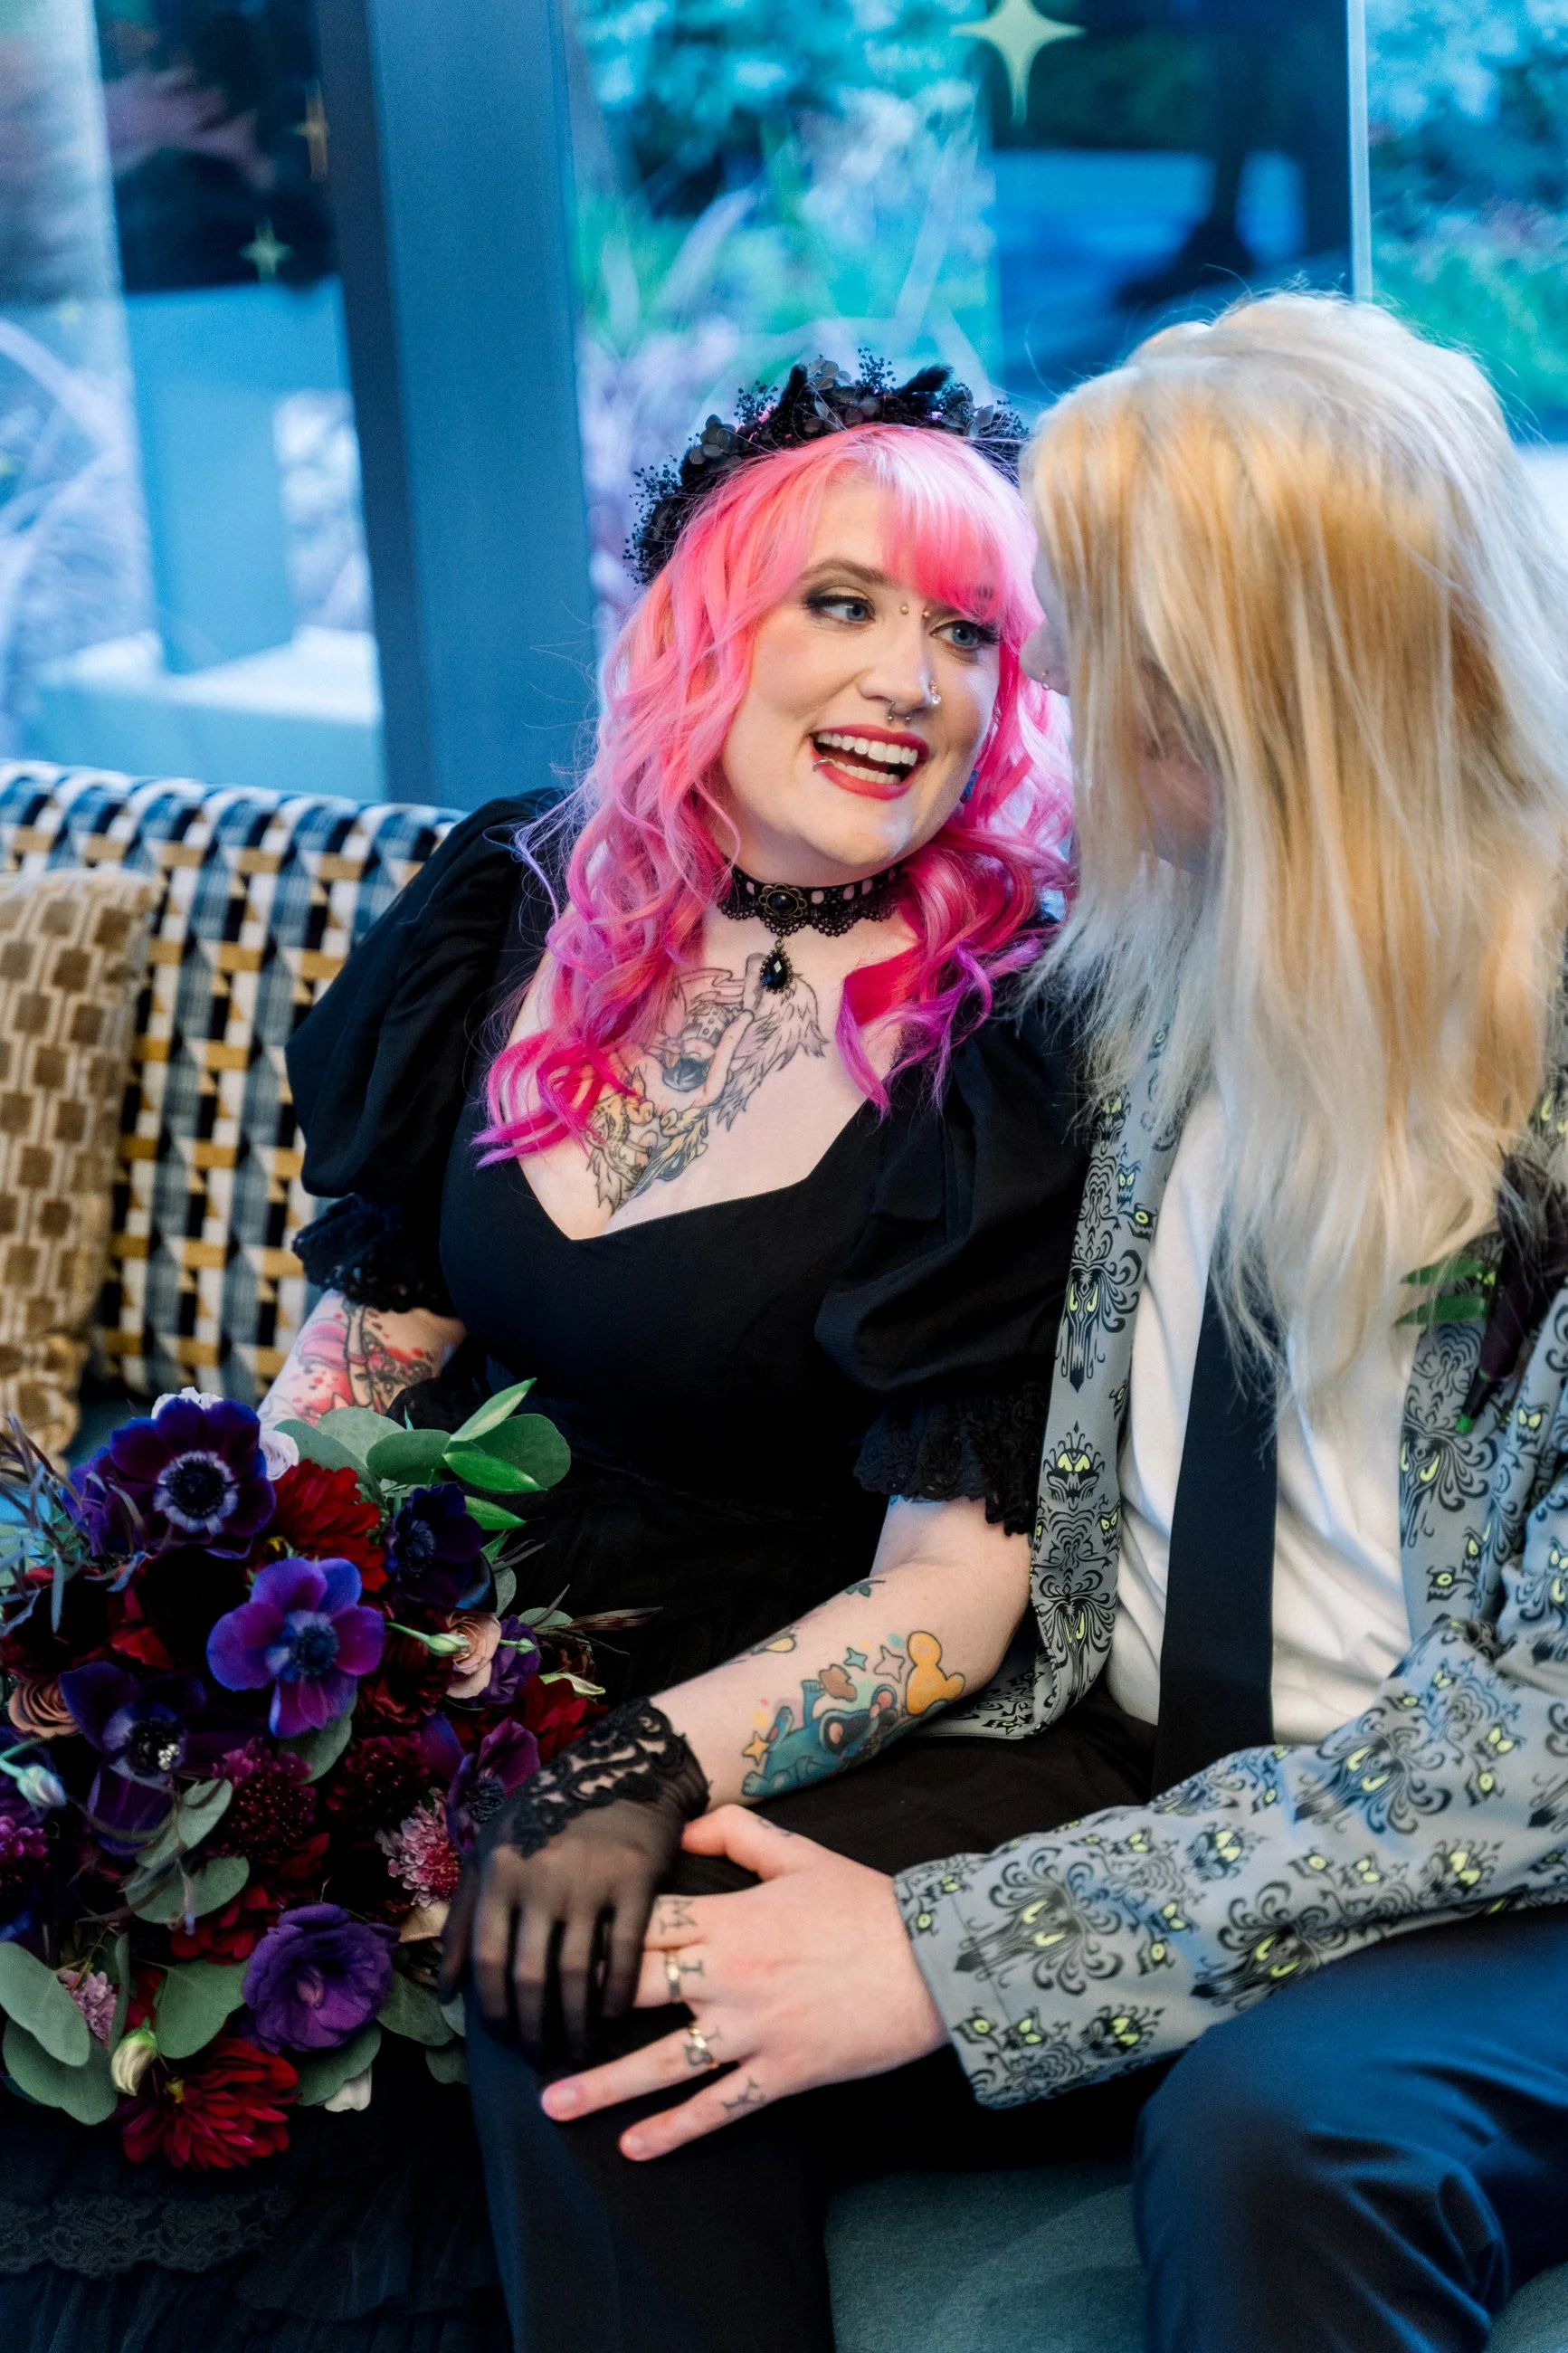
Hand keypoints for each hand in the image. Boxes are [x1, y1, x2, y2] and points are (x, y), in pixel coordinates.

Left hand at [440, 1797, 682, 2057]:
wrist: (625, 1768)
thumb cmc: (547, 1815)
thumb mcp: (492, 1850)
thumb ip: (462, 1917)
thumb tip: (445, 1991)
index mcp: (498, 1871)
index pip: (487, 1960)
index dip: (493, 2010)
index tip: (505, 2039)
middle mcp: (539, 1877)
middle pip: (531, 1977)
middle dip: (534, 2028)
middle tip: (543, 2055)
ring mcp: (589, 1880)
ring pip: (577, 1974)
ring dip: (576, 2024)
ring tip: (578, 2049)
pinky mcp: (636, 1881)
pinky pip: (625, 1955)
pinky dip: (618, 1996)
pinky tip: (614, 2018)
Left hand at [538, 1806, 945, 2159]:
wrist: (935, 1961)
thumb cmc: (866, 1904)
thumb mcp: (801, 1854)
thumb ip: (739, 1836)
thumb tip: (688, 1825)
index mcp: (732, 1919)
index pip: (643, 1923)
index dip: (591, 1931)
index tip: (544, 1942)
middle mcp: (730, 1976)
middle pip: (635, 1990)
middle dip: (574, 2008)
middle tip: (521, 2029)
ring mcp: (753, 2031)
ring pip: (663, 2063)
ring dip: (604, 2086)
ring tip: (552, 2106)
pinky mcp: (782, 2073)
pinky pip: (719, 2108)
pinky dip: (675, 2132)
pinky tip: (634, 2150)